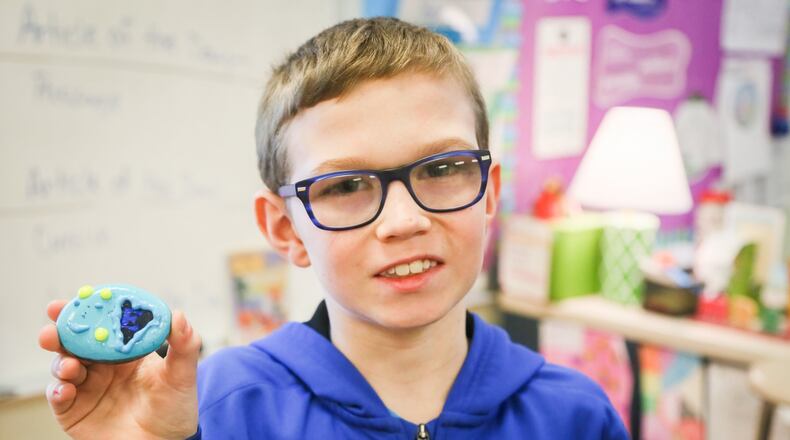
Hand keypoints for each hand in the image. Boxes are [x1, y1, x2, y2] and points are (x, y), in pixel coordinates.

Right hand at [39, 300, 201, 438]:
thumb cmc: (175, 408)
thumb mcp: (183, 375)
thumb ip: (184, 345)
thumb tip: (178, 315)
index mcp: (125, 350)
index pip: (104, 324)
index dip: (91, 309)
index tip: (81, 296)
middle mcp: (102, 365)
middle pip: (76, 342)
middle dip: (62, 330)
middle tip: (55, 324)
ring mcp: (87, 387)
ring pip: (64, 366)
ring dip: (61, 361)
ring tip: (70, 365)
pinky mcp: (74, 411)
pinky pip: (59, 398)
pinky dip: (58, 390)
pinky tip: (64, 388)